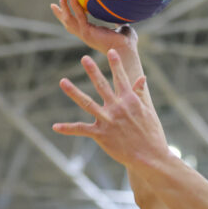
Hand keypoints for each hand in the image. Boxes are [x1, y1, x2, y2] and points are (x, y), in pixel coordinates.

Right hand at [51, 0, 147, 90]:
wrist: (127, 51)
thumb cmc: (127, 42)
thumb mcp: (121, 27)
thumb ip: (118, 21)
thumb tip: (122, 13)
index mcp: (91, 34)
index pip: (75, 24)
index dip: (65, 17)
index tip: (56, 8)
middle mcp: (86, 35)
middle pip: (67, 23)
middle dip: (60, 13)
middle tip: (54, 3)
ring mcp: (86, 34)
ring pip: (69, 19)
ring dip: (65, 6)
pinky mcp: (88, 33)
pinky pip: (79, 16)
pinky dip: (75, 5)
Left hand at [53, 49, 168, 169]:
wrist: (150, 156)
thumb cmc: (152, 134)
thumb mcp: (148, 111)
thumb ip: (140, 93)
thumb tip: (142, 77)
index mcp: (130, 100)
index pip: (121, 78)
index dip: (116, 64)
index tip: (110, 51)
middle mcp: (117, 107)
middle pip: (101, 85)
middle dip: (92, 71)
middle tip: (84, 58)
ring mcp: (108, 120)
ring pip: (87, 102)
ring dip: (73, 92)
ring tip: (63, 81)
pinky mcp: (101, 134)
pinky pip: (81, 129)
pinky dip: (68, 128)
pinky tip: (55, 126)